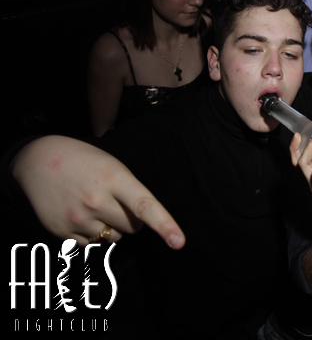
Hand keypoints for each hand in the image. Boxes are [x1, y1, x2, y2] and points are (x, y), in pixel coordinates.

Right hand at [12, 136, 184, 248]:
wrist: (37, 161)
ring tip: (96, 205)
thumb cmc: (86, 162)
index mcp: (114, 178)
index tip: (179, 242)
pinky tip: (82, 215)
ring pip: (116, 239)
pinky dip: (94, 235)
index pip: (145, 205)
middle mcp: (96, 200)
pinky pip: (93, 246)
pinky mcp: (62, 232)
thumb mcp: (113, 166)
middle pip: (134, 227)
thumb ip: (130, 193)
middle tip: (117, 201)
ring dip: (113, 228)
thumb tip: (142, 226)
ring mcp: (77, 218)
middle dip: (132, 219)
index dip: (165, 225)